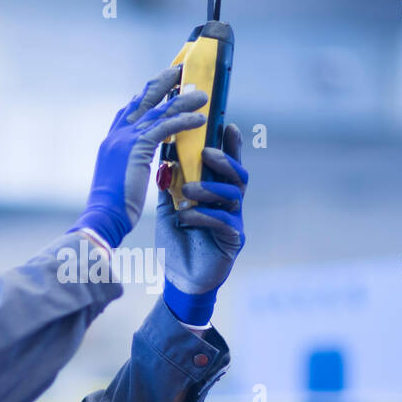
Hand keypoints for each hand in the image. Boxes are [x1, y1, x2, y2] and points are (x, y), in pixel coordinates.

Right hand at [69, 65, 207, 248]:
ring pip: (158, 111)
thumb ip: (133, 164)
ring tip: (203, 95)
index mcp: (112, 141)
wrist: (104, 217)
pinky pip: (166, 128)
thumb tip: (143, 163)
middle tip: (182, 70)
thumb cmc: (114, 207)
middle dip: (163, 83)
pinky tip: (201, 120)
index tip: (163, 84)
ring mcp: (125, 139)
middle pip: (143, 99)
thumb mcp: (123, 178)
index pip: (131, 109)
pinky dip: (184, 120)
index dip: (147, 94)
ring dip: (183, 100)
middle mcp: (117, 135)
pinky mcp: (137, 148)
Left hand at [156, 122, 246, 325]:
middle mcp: (230, 204)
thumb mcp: (169, 206)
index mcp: (217, 192)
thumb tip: (162, 152)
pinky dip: (203, 216)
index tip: (227, 123)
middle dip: (224, 160)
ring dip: (209, 188)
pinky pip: (224, 222)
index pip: (227, 163)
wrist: (179, 279)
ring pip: (234, 196)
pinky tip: (185, 217)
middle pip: (239, 174)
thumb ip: (170, 182)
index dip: (231, 144)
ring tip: (187, 191)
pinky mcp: (233, 241)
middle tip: (205, 152)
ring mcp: (235, 222)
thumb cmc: (178, 240)